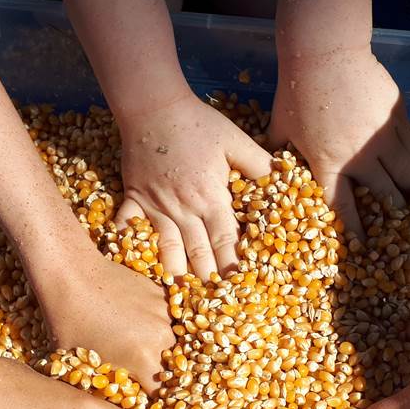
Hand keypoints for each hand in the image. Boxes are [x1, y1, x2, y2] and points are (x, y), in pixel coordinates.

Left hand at [34, 251, 175, 392]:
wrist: (71, 274)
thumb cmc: (68, 322)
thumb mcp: (82, 365)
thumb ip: (107, 387)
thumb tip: (119, 404)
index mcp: (143, 360)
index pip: (161, 393)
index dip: (153, 399)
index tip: (144, 399)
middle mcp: (162, 338)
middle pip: (170, 367)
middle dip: (158, 373)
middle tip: (138, 371)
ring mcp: (165, 314)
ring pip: (171, 341)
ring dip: (158, 347)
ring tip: (135, 343)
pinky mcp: (163, 294)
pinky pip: (167, 318)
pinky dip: (155, 324)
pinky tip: (135, 322)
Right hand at [115, 93, 272, 279]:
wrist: (153, 106)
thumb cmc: (198, 123)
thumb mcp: (236, 140)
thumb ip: (259, 164)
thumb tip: (283, 179)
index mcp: (211, 197)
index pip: (226, 240)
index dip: (234, 264)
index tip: (241, 286)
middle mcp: (184, 208)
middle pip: (197, 251)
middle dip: (207, 278)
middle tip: (214, 302)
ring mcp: (156, 205)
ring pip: (165, 247)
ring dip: (172, 270)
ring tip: (178, 293)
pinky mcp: (134, 197)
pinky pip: (128, 225)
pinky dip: (127, 242)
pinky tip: (128, 259)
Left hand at [269, 46, 409, 237]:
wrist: (324, 52)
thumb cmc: (295, 91)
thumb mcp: (280, 128)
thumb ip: (279, 154)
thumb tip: (270, 172)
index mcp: (329, 165)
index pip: (346, 208)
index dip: (357, 230)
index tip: (365, 245)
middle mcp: (361, 157)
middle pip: (388, 194)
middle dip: (394, 207)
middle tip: (396, 210)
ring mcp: (384, 136)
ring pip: (408, 172)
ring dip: (407, 182)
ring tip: (406, 183)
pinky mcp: (398, 116)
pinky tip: (406, 153)